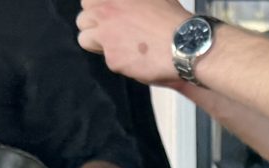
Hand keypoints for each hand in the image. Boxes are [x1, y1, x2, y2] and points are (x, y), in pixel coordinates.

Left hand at [78, 0, 195, 85]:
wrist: (187, 44)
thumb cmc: (174, 19)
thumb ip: (134, 0)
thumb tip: (133, 3)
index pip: (88, 1)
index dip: (96, 10)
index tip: (105, 17)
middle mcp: (105, 13)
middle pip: (82, 20)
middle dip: (93, 27)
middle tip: (111, 33)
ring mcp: (107, 36)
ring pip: (85, 40)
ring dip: (98, 44)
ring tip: (119, 47)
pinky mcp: (113, 58)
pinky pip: (108, 60)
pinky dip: (120, 61)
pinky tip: (137, 59)